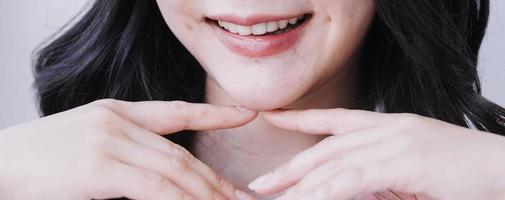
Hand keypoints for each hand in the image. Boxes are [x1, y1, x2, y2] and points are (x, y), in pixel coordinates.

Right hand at [0, 99, 257, 199]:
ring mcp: (108, 141)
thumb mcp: (86, 141)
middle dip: (215, 179)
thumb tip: (160, 175)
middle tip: (243, 196)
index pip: (176, 110)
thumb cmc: (39, 160)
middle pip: (181, 154)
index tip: (246, 115)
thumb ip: (125, 149)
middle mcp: (117, 121)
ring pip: (174, 170)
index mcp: (116, 111)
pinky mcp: (99, 166)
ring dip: (205, 193)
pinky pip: (153, 187)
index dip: (214, 113)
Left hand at [248, 108, 504, 199]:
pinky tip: (309, 199)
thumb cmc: (466, 177)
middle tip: (262, 184)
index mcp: (391, 126)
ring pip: (336, 162)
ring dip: (303, 183)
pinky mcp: (408, 161)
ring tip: (275, 197)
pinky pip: (356, 178)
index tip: (273, 117)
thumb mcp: (413, 172)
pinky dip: (329, 190)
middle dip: (292, 166)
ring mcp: (399, 142)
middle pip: (327, 145)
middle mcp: (390, 129)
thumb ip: (380, 177)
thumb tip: (346, 187)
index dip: (302, 117)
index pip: (336, 119)